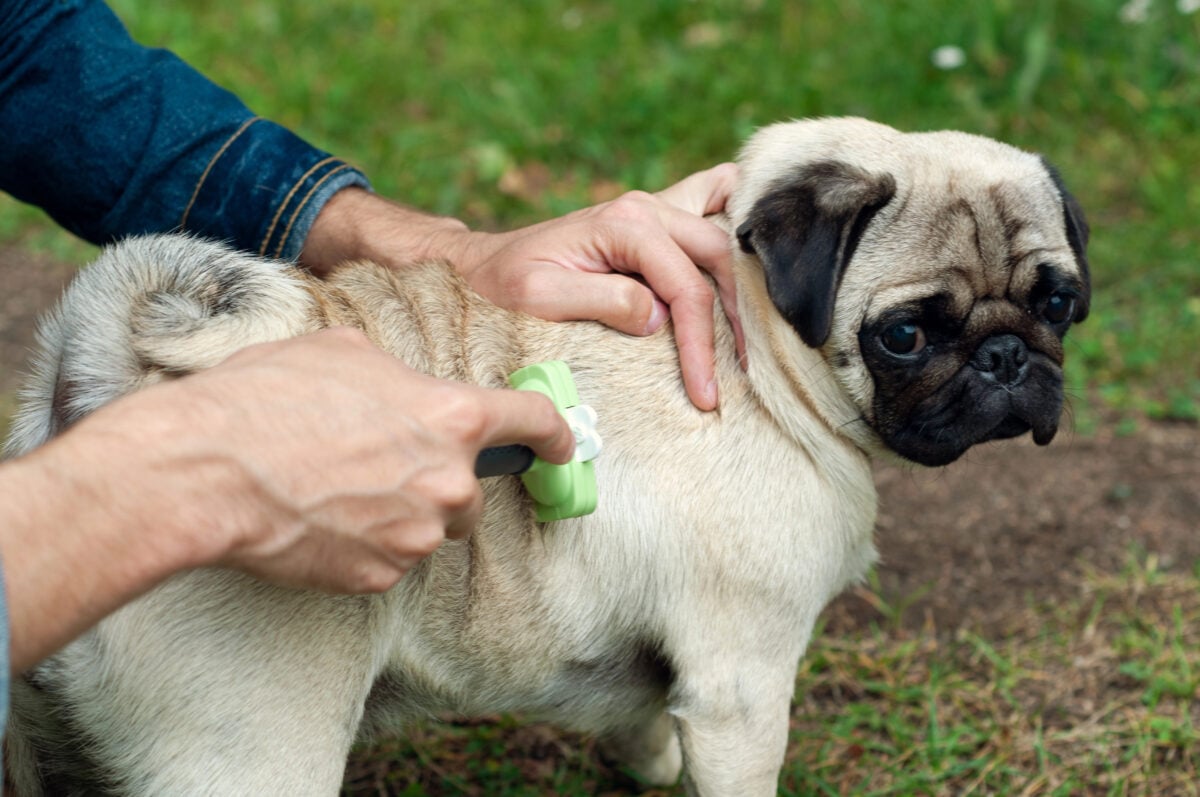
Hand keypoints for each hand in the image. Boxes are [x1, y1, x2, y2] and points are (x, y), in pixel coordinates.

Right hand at [180, 328, 573, 590]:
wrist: (206, 470)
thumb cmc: (268, 396)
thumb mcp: (345, 352)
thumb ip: (401, 376)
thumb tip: (408, 391)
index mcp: (452, 416)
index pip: (533, 424)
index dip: (555, 434)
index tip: (563, 444)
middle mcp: (449, 481)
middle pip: (473, 490)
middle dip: (442, 479)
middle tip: (383, 463)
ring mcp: (417, 536)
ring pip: (431, 527)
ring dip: (403, 513)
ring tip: (339, 488)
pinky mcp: (381, 577)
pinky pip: (390, 559)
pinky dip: (367, 544)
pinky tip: (322, 520)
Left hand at [451, 163, 743, 409]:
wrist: (482, 267)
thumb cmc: (504, 285)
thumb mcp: (541, 297)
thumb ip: (603, 300)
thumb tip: (657, 317)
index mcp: (623, 224)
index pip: (683, 287)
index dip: (700, 344)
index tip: (705, 392)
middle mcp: (645, 207)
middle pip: (715, 258)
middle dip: (731, 319)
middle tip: (738, 373)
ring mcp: (652, 208)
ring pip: (721, 234)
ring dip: (742, 281)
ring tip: (752, 335)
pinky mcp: (652, 219)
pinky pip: (709, 202)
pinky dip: (735, 217)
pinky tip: (752, 249)